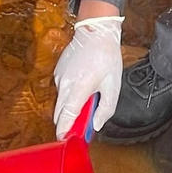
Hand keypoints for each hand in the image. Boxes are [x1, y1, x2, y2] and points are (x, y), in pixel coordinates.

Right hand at [52, 15, 123, 137]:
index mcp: (79, 89)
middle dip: (68, 122)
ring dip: (70, 106)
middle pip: (60, 113)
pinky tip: (83, 84)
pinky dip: (69, 94)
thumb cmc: (106, 58)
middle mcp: (65, 84)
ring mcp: (59, 77)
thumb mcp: (113, 86)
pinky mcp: (58, 72)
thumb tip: (96, 125)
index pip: (66, 116)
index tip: (65, 140)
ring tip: (88, 97)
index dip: (65, 131)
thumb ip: (106, 109)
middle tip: (81, 126)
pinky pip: (61, 89)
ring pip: (61, 101)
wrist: (95, 32)